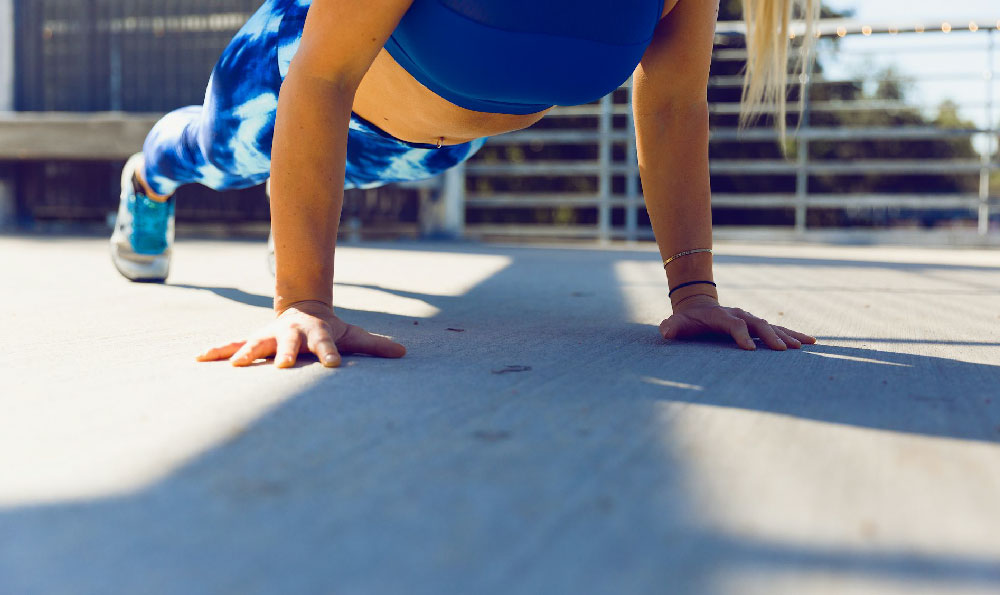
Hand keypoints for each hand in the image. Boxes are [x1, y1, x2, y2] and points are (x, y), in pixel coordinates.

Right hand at [196, 300, 405, 367]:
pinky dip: (216, 351)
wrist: (302, 308)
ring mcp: (269, 336)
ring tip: (234, 365)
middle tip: (281, 367)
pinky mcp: (253, 341)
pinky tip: (197, 359)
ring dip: (244, 353)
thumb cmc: (329, 330)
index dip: (330, 354)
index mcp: (316, 334)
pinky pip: (231, 345)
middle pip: (288, 344)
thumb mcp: (352, 335)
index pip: (326, 346)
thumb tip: (403, 353)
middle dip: (285, 353)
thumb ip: (375, 345)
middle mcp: (291, 334)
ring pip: (255, 344)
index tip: (332, 366)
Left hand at [659, 295, 815, 350]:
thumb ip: (671, 327)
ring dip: (788, 335)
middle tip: (784, 350)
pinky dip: (793, 334)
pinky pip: (778, 328)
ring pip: (772, 326)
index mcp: (721, 316)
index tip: (750, 350)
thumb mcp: (676, 323)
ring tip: (805, 345)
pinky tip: (810, 341)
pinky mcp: (757, 326)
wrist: (698, 307)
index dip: (741, 336)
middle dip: (771, 336)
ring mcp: (750, 319)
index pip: (734, 325)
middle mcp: (739, 315)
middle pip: (758, 324)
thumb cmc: (687, 321)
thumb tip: (665, 332)